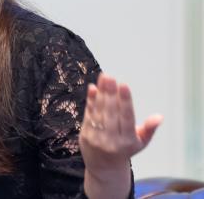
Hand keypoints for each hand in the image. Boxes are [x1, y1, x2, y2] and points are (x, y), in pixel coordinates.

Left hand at [79, 73, 162, 197]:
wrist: (104, 168)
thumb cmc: (125, 150)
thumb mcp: (140, 143)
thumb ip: (149, 129)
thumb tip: (159, 117)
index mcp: (128, 141)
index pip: (127, 118)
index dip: (125, 101)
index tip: (124, 85)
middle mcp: (112, 140)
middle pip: (111, 112)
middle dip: (110, 93)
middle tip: (110, 77)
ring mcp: (97, 138)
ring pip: (99, 112)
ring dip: (100, 93)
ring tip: (103, 78)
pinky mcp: (85, 135)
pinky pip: (88, 115)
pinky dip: (90, 101)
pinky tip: (92, 88)